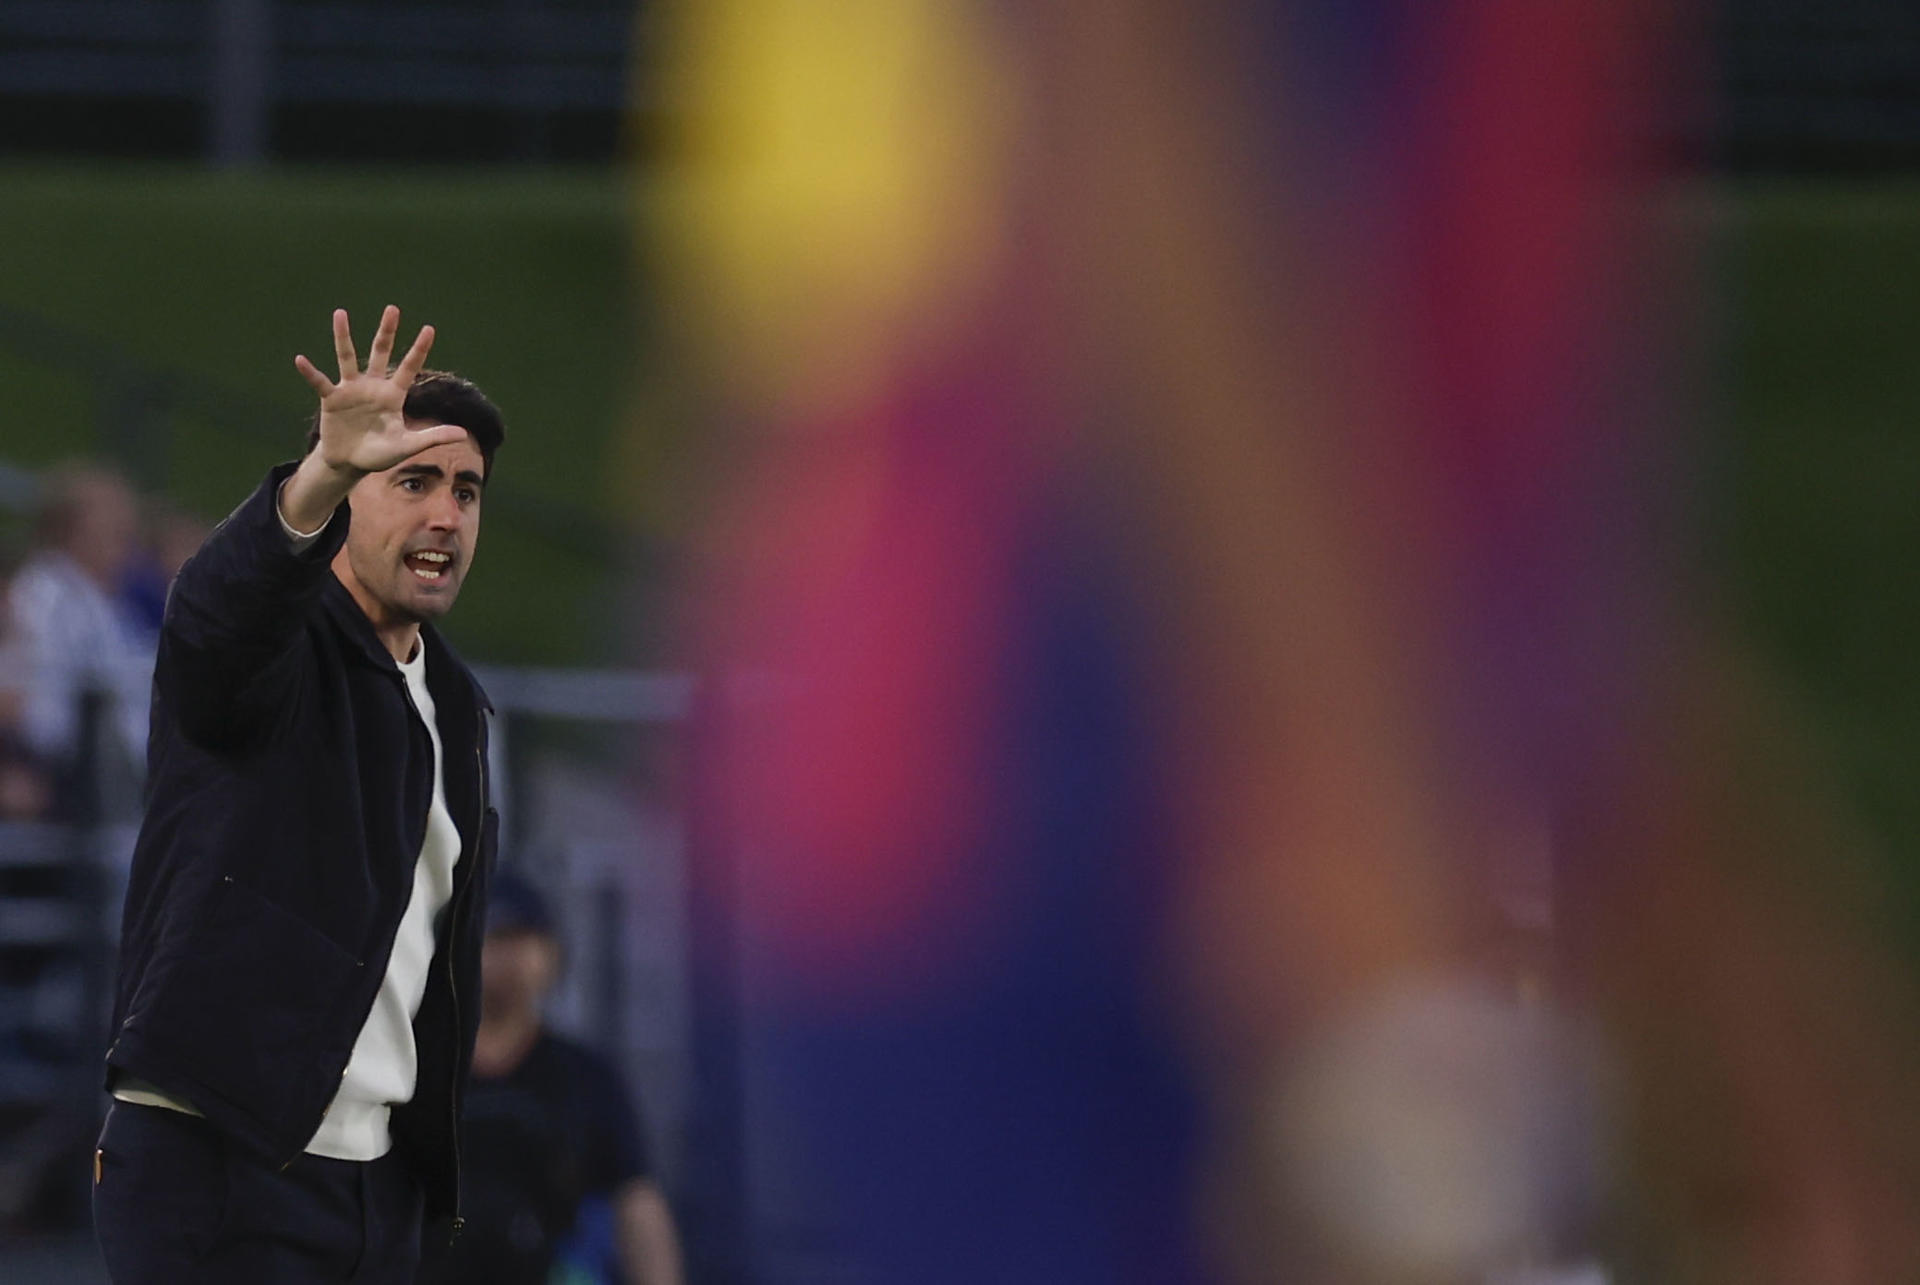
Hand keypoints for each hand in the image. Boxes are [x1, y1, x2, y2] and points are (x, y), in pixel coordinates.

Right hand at [280, 307, 466, 533]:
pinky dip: (310, 373)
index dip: (418, 349)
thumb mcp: (408, 446)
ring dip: (344, 336)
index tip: (429, 328)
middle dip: (387, 332)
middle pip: (380, 352)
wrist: (350, 463)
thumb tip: (464, 434)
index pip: (409, 368)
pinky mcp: (331, 399)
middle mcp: (373, 386)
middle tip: (393, 309)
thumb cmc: (380, 453)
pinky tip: (301, 360)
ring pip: (347, 357)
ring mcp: (351, 389)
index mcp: (393, 395)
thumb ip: (433, 437)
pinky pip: (320, 382)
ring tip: (340, 313)